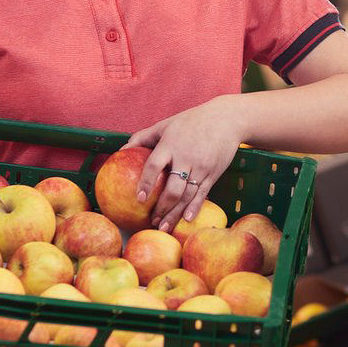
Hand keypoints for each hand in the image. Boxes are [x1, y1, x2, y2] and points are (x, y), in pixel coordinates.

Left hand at [122, 96, 245, 233]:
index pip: (154, 166)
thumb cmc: (192, 121)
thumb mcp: (166, 124)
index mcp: (170, 144)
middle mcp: (186, 157)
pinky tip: (186, 219)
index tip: (139, 199)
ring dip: (175, 213)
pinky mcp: (213, 173)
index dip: (146, 183)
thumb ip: (143, 136)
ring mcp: (201, 167)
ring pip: (187, 195)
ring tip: (164, 227)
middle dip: (162, 207)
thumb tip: (121, 150)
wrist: (226, 119)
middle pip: (173, 188)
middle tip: (151, 220)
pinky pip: (202, 194)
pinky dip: (194, 208)